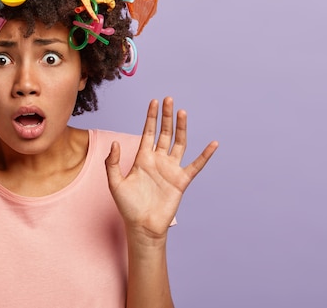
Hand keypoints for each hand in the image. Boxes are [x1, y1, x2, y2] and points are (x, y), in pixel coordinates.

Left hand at [105, 97, 217, 240]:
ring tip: (182, 112)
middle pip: (165, 133)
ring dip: (181, 128)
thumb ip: (113, 163)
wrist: (142, 226)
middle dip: (166, 116)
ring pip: (179, 143)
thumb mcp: (115, 183)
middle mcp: (158, 160)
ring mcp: (171, 169)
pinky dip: (205, 155)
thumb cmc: (127, 206)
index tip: (153, 101)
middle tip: (169, 99)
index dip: (151, 117)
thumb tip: (115, 143)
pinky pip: (196, 165)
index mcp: (142, 158)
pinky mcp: (181, 181)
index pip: (148, 132)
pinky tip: (213, 144)